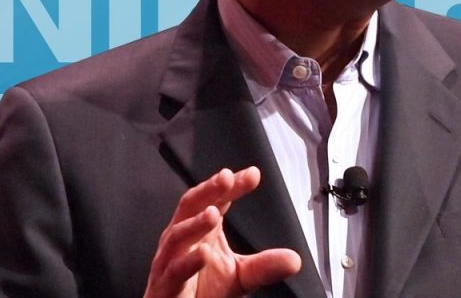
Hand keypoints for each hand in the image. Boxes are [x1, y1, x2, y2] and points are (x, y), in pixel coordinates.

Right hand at [144, 167, 301, 297]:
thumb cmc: (204, 290)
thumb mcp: (241, 275)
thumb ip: (264, 265)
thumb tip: (294, 260)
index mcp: (202, 230)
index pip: (217, 200)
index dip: (232, 186)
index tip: (253, 174)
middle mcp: (184, 239)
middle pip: (191, 206)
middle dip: (208, 190)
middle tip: (226, 178)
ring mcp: (170, 260)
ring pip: (178, 235)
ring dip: (195, 223)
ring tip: (213, 213)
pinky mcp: (166, 284)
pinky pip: (175, 269)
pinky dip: (188, 261)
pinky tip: (203, 253)